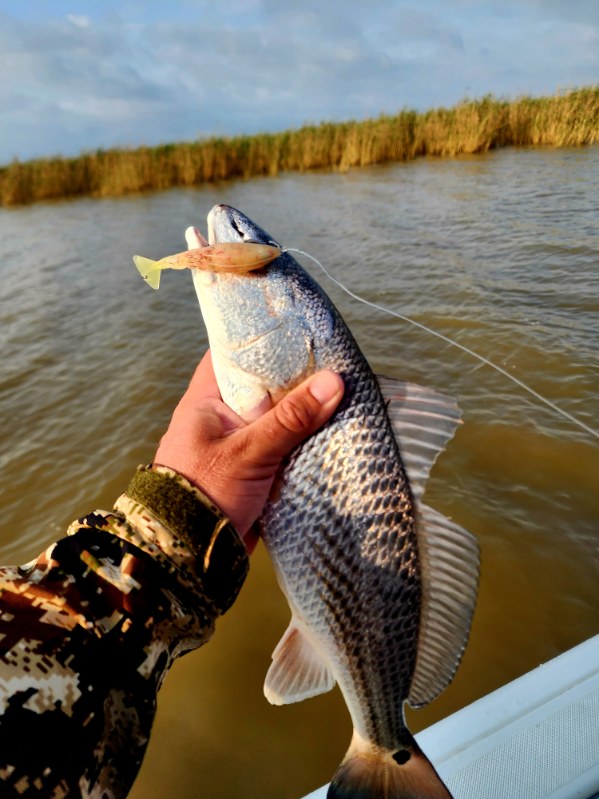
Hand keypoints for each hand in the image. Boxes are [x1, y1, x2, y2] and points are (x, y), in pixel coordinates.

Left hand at [154, 351, 343, 550]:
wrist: (190, 553)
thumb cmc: (206, 492)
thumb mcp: (249, 452)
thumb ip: (290, 419)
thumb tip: (334, 381)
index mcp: (206, 399)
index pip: (233, 354)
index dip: (265, 341)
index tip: (302, 330)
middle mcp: (222, 416)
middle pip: (264, 385)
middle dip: (296, 378)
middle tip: (336, 361)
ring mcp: (239, 442)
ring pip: (277, 416)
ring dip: (304, 412)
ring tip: (345, 391)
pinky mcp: (254, 468)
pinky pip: (283, 444)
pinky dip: (303, 440)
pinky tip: (333, 430)